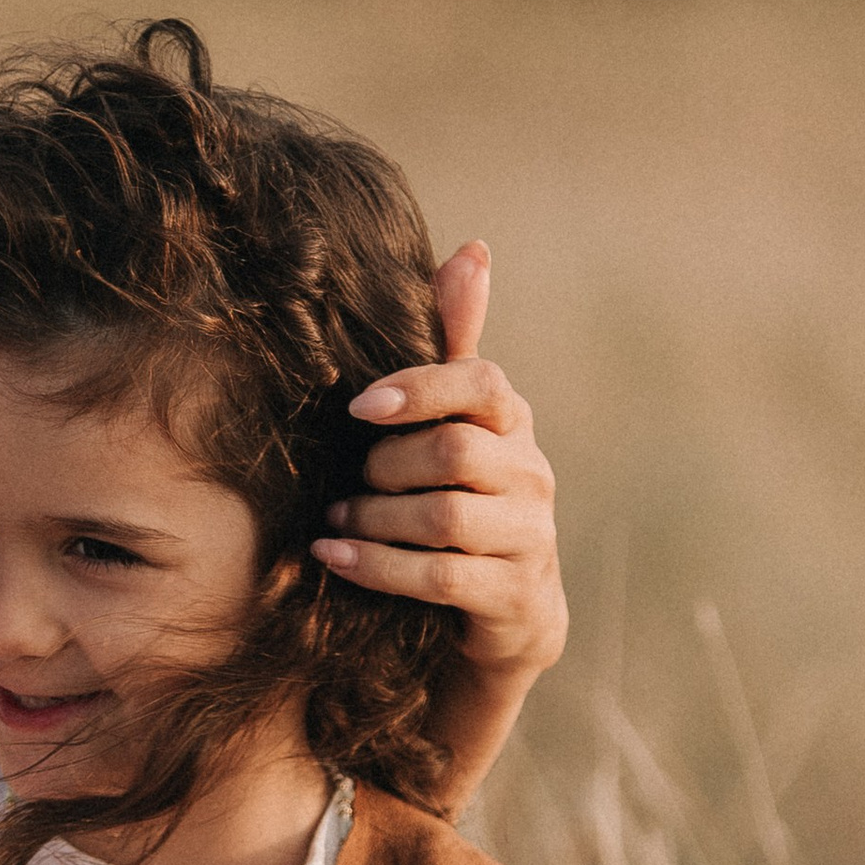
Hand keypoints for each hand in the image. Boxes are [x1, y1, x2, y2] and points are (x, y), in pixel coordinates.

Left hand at [308, 242, 563, 687]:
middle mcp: (531, 474)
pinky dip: (377, 566)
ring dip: (375, 518)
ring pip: (445, 515)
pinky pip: (441, 576)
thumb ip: (453, 345)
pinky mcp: (517, 597)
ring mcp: (530, 538)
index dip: (419, 387)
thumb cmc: (458, 501)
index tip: (358, 407)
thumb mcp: (453, 424)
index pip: (480, 381)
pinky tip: (333, 557)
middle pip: (455, 450)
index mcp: (511, 421)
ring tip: (335, 521)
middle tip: (348, 480)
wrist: (504, 615)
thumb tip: (474, 250)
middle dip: (386, 465)